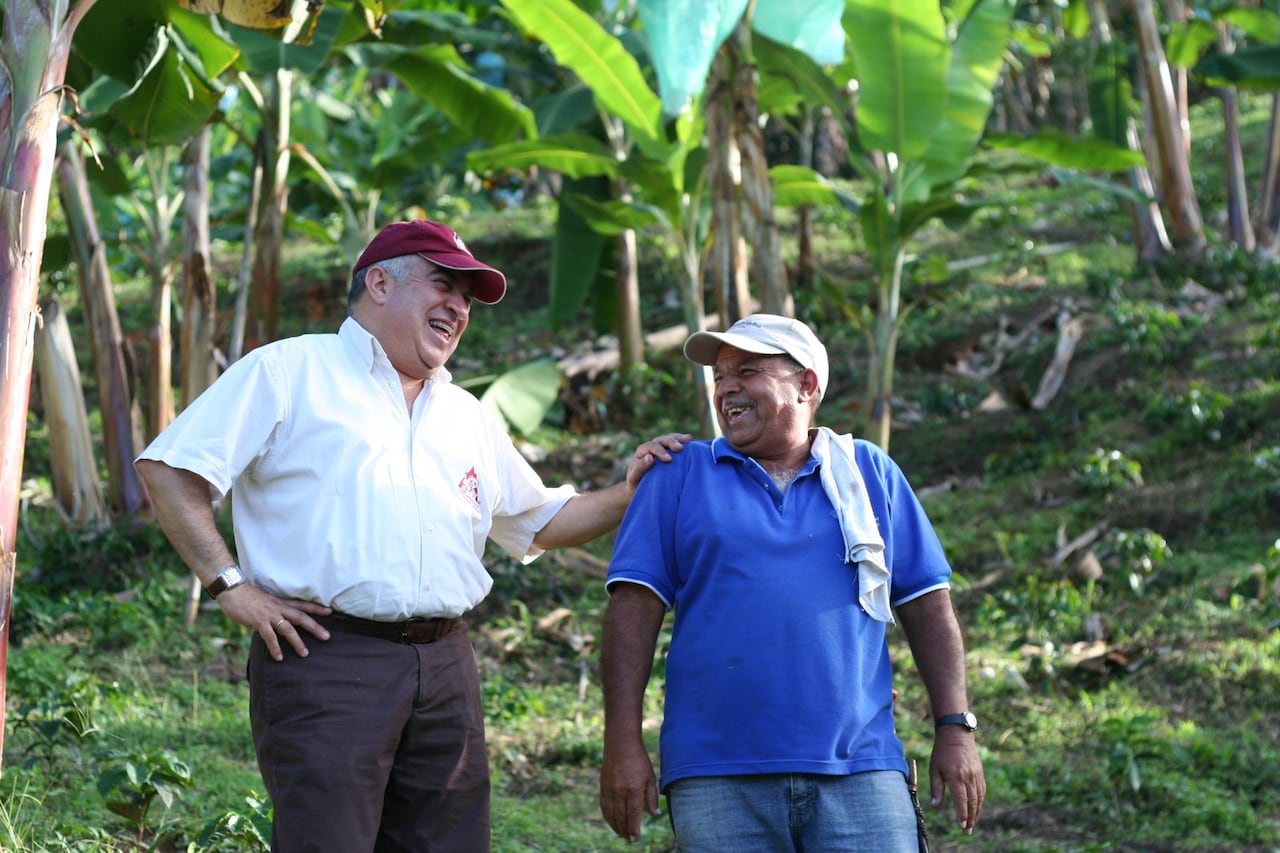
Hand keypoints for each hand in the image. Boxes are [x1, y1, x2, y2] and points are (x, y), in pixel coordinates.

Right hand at [216, 584, 331, 661]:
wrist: (233, 590)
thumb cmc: (247, 597)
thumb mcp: (266, 602)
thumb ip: (273, 612)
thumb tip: (277, 622)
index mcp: (281, 602)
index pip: (303, 605)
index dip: (316, 608)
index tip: (330, 612)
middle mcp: (279, 608)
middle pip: (301, 617)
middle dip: (315, 627)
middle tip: (326, 637)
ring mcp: (270, 615)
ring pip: (288, 629)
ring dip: (297, 641)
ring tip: (304, 653)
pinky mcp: (259, 621)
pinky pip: (269, 636)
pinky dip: (275, 647)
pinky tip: (279, 657)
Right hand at [600, 738, 661, 842]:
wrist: (620, 744)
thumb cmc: (639, 760)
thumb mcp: (650, 777)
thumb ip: (651, 798)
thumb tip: (655, 815)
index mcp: (634, 790)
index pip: (634, 815)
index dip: (634, 829)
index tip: (635, 839)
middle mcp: (620, 792)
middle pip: (622, 817)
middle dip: (625, 831)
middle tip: (629, 840)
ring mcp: (610, 790)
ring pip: (612, 814)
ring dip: (616, 827)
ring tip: (621, 834)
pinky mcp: (603, 787)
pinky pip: (604, 807)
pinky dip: (608, 817)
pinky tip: (612, 822)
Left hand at [624, 433, 690, 491]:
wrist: (641, 490)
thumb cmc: (636, 485)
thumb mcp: (634, 478)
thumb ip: (639, 468)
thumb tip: (650, 457)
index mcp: (642, 451)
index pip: (651, 446)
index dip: (660, 451)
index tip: (669, 460)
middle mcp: (652, 448)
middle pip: (662, 440)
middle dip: (671, 442)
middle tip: (680, 448)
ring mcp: (662, 449)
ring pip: (671, 439)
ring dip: (680, 439)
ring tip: (689, 439)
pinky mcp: (671, 454)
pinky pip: (677, 444)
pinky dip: (684, 443)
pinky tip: (693, 443)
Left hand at [929, 727, 985, 832]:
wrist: (956, 734)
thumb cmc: (942, 752)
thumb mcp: (935, 769)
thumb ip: (937, 789)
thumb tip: (935, 806)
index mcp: (956, 777)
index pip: (961, 800)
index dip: (962, 815)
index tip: (962, 826)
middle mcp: (968, 777)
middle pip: (972, 802)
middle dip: (970, 818)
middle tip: (967, 830)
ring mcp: (976, 775)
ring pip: (978, 798)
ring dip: (976, 812)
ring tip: (972, 824)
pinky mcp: (980, 773)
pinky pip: (982, 791)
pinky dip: (980, 802)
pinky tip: (976, 809)